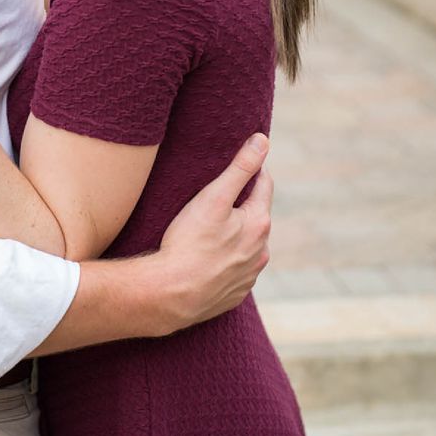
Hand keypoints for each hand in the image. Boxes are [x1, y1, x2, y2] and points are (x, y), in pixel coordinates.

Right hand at [152, 133, 272, 331]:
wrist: (170, 294)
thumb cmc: (189, 243)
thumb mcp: (213, 198)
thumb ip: (240, 168)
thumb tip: (263, 141)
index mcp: (259, 224)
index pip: (264, 186)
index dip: (252, 171)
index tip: (240, 162)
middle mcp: (261, 251)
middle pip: (256, 217)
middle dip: (242, 206)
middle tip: (216, 197)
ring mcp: (249, 276)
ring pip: (246, 247)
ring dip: (235, 236)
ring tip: (209, 230)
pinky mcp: (234, 294)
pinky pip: (235, 272)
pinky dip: (225, 262)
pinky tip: (206, 260)